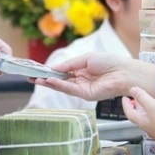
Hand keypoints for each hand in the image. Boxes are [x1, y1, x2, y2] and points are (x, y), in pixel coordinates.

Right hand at [34, 52, 154, 100]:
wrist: (123, 72)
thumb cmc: (108, 62)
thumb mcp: (85, 58)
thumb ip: (69, 64)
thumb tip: (54, 68)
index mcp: (80, 70)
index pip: (62, 71)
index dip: (50, 71)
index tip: (37, 70)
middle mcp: (80, 80)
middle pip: (59, 80)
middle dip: (45, 79)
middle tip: (31, 78)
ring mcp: (82, 88)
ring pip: (62, 86)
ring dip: (49, 83)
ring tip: (37, 80)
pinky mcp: (85, 95)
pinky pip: (70, 89)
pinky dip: (59, 85)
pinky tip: (51, 81)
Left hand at [122, 87, 154, 145]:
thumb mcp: (154, 106)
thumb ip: (143, 98)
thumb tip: (132, 90)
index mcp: (142, 121)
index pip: (129, 113)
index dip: (125, 104)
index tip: (125, 97)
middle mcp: (147, 127)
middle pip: (138, 116)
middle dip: (135, 106)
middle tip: (135, 98)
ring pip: (147, 118)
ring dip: (144, 109)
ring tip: (147, 101)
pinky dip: (153, 113)